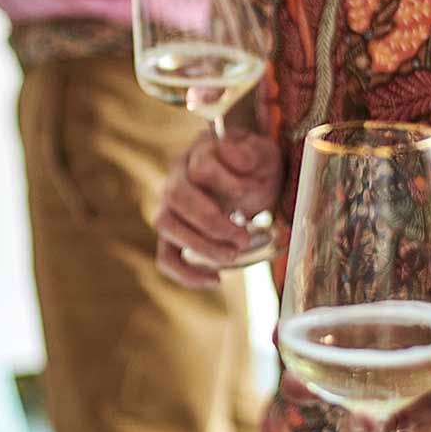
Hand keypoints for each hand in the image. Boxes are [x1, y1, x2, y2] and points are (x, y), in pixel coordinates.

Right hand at [155, 127, 282, 287]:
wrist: (253, 181)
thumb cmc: (256, 168)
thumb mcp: (264, 155)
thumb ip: (250, 153)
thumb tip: (229, 157)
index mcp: (198, 152)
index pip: (201, 168)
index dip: (228, 184)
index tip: (251, 194)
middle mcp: (176, 176)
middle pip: (176, 197)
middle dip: (212, 224)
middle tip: (242, 238)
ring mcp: (170, 206)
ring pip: (166, 226)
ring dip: (201, 246)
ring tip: (232, 255)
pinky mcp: (173, 235)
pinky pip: (166, 257)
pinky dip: (186, 273)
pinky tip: (215, 279)